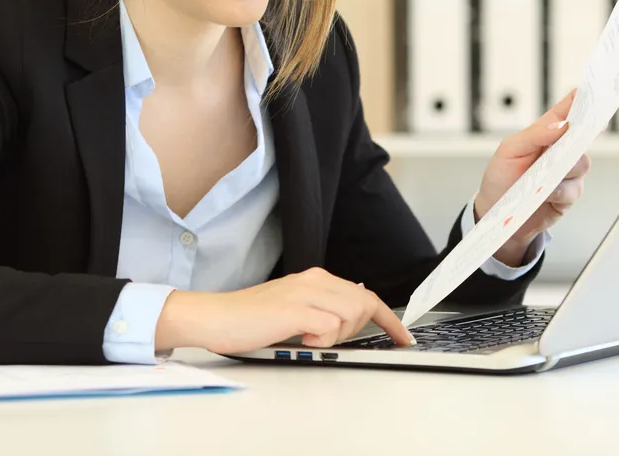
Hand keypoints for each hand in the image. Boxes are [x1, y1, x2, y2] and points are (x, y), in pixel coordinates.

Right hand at [154, 267, 414, 354]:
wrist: (216, 317)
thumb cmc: (250, 318)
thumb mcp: (293, 310)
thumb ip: (321, 310)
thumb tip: (350, 317)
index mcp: (314, 278)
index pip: (364, 295)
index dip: (388, 319)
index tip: (403, 337)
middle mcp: (313, 280)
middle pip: (362, 304)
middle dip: (355, 328)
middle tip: (326, 338)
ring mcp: (304, 292)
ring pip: (351, 313)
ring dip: (338, 334)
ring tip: (310, 337)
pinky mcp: (294, 309)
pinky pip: (330, 326)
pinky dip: (323, 339)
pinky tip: (302, 338)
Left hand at [474, 90, 590, 265]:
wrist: (495, 214)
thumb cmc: (499, 179)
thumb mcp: (508, 151)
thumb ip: (534, 135)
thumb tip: (560, 125)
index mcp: (543, 135)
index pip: (564, 113)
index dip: (578, 101)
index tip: (588, 92)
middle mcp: (558, 152)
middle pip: (581, 138)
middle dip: (579, 139)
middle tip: (570, 141)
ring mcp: (564, 174)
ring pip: (581, 164)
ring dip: (565, 170)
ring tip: (545, 177)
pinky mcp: (567, 195)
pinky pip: (574, 189)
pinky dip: (560, 191)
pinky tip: (547, 193)